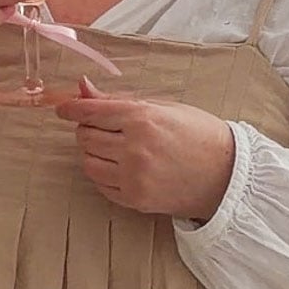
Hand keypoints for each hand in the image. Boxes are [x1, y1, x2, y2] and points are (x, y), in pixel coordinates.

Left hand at [56, 78, 235, 220]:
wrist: (226, 174)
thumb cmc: (198, 134)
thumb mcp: (162, 108)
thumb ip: (117, 101)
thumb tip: (81, 88)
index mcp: (142, 119)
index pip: (91, 112)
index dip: (71, 109)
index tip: (62, 109)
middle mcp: (134, 148)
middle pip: (85, 137)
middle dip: (88, 130)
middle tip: (103, 128)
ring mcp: (133, 177)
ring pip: (88, 163)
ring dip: (93, 153)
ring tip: (114, 148)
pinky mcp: (135, 199)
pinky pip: (101, 185)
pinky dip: (104, 174)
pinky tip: (122, 167)